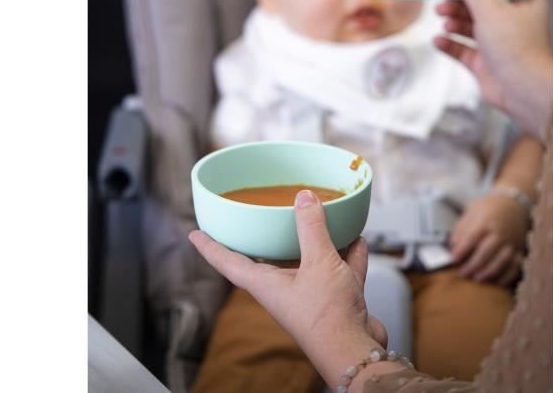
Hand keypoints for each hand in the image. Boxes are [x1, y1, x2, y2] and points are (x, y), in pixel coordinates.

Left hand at [189, 190, 391, 388]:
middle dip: (266, 240)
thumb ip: (310, 228)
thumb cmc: (328, 317)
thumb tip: (303, 198)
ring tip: (320, 219)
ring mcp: (310, 297)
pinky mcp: (335, 302)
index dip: (210, 248)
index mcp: (266, 285)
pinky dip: (347, 256)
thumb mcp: (318, 262)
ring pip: (308, 263)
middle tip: (258, 219)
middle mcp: (284, 291)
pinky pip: (338, 272)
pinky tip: (356, 240)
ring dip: (316, 243)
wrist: (356, 353)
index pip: (228, 263)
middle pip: (268, 261)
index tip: (195, 235)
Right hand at [434, 0, 552, 139]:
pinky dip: (450, 43)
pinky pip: (463, 49)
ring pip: (470, 26)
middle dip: (458, 3)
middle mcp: (513, 22)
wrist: (524, 91)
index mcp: (524, 3)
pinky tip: (439, 41)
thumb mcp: (489, 9)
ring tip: (444, 23)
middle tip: (441, 3)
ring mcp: (499, 43)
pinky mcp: (486, 63)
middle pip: (479, 4)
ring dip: (453, 22)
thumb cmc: (516, 48)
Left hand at [450, 192, 528, 286]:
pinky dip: (507, 276)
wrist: (513, 204)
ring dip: (489, 272)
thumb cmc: (488, 208)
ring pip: (502, 261)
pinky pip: (516, 266)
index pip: (472, 237)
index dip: (462, 250)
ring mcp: (511, 243)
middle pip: (487, 251)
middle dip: (473, 265)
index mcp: (486, 221)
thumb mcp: (472, 211)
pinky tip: (497, 283)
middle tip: (462, 273)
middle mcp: (500, 233)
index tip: (453, 259)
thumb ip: (462, 227)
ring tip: (476, 279)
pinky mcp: (520, 250)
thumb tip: (453, 245)